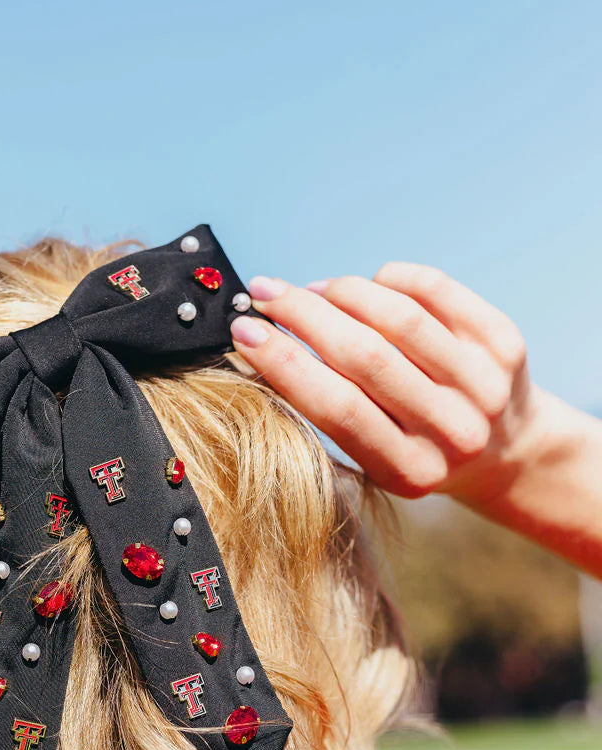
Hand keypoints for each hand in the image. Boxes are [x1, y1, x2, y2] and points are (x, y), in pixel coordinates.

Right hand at [230, 264, 533, 505]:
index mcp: (409, 470)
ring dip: (342, 292)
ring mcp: (485, 384)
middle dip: (303, 316)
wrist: (505, 451)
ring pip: (399, 317)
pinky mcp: (505, 343)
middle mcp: (453, 429)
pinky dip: (389, 279)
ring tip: (312, 290)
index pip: (336, 407)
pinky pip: (435, 290)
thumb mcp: (374, 458)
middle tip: (265, 294)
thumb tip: (260, 347)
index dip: (285, 363)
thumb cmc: (417, 451)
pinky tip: (366, 285)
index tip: (245, 331)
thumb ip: (329, 414)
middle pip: (365, 355)